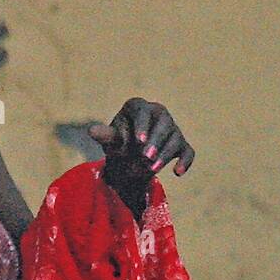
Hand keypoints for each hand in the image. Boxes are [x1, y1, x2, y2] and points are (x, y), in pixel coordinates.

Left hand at [89, 98, 194, 214]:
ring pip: (174, 138)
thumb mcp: (110, 141)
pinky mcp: (181, 144)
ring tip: (152, 169)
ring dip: (164, 154)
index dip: (142, 125)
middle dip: (155, 141)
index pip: (143, 111)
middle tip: (145, 157)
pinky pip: (188, 151)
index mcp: (138, 107)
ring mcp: (172, 129)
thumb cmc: (118, 144)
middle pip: (164, 123)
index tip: (139, 141)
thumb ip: (105, 136)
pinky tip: (177, 173)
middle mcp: (158, 113)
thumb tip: (92, 131)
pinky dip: (184, 162)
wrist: (128, 160)